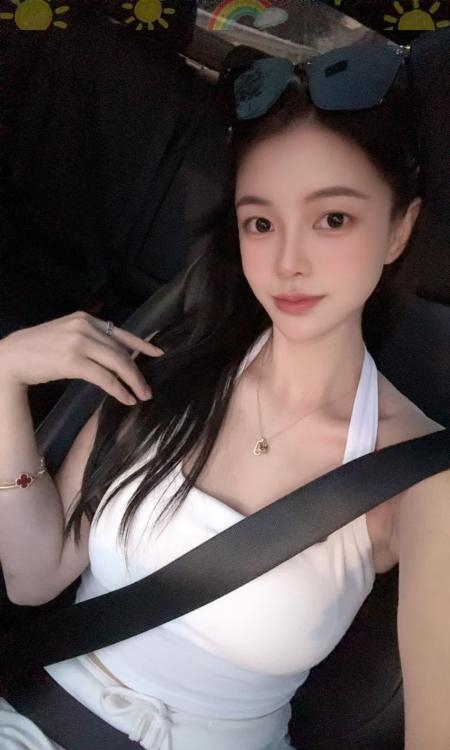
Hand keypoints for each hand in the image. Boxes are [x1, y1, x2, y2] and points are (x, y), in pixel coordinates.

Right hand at [0, 312, 162, 405]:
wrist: (11, 357)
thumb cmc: (38, 349)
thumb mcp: (67, 334)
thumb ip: (89, 339)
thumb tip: (115, 354)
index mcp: (85, 318)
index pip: (121, 332)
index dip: (142, 344)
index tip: (158, 353)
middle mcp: (84, 326)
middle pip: (122, 351)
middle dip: (138, 371)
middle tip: (149, 388)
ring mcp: (79, 342)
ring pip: (117, 363)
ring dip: (133, 382)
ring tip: (142, 396)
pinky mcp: (73, 361)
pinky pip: (105, 377)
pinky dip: (118, 389)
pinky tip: (126, 399)